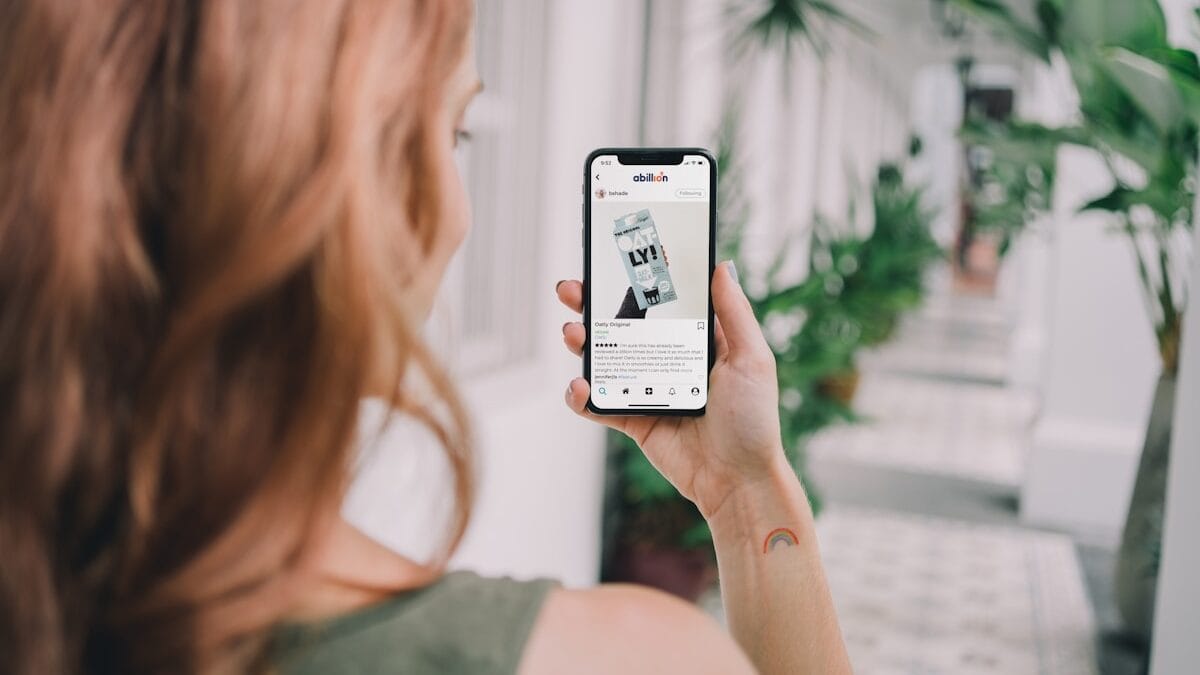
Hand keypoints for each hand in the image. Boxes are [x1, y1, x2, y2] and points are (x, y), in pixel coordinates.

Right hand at [556, 261, 790, 518]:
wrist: (738, 482)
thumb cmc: (754, 421)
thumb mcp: (752, 359)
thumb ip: (734, 314)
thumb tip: (721, 266)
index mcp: (698, 341)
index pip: (662, 301)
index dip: (637, 280)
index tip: (614, 259)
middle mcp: (669, 360)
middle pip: (624, 325)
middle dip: (592, 305)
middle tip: (572, 289)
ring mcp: (648, 389)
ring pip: (605, 359)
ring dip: (583, 343)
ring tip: (573, 333)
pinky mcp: (634, 420)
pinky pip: (600, 404)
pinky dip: (582, 395)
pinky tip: (579, 386)